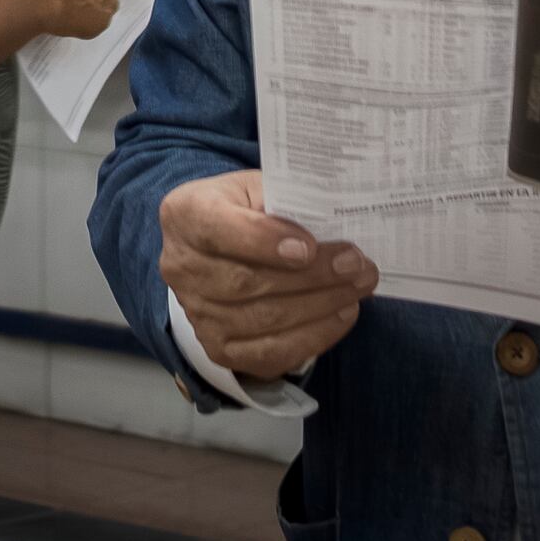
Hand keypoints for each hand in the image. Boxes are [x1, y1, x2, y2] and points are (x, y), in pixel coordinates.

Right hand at [158, 166, 373, 383]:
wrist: (217, 250)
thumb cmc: (244, 210)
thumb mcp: (256, 188)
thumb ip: (284, 200)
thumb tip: (332, 224)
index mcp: (185, 215)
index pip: (218, 230)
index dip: (262, 241)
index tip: (309, 247)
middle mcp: (181, 268)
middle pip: (247, 282)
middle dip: (311, 277)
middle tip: (356, 265)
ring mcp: (198, 314)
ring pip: (263, 319)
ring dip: (320, 306)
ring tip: (358, 287)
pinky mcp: (220, 349)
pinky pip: (271, 352)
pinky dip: (314, 336)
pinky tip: (342, 314)